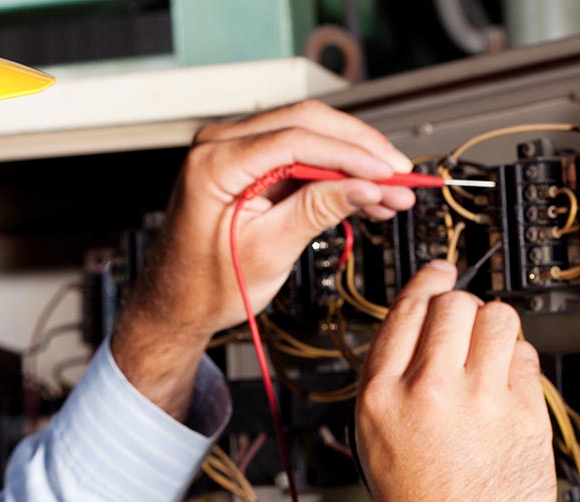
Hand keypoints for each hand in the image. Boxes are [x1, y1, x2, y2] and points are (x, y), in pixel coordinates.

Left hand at [111, 100, 414, 419]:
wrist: (178, 302)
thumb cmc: (206, 284)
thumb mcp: (269, 250)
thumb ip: (318, 210)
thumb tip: (367, 186)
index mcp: (214, 162)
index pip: (296, 139)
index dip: (351, 154)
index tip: (389, 172)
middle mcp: (219, 144)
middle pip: (307, 122)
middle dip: (360, 148)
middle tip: (401, 175)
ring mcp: (232, 149)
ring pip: (309, 133)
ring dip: (354, 159)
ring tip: (392, 192)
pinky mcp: (248, 163)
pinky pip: (299, 153)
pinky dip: (335, 171)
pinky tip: (367, 193)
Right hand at [355, 261, 554, 501]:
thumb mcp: (377, 436)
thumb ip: (394, 377)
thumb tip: (423, 323)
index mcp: (380, 396)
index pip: (406, 310)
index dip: (428, 282)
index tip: (440, 271)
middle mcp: (427, 391)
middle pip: (455, 303)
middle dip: (464, 308)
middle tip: (467, 328)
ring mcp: (480, 402)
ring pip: (499, 318)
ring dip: (497, 328)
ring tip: (491, 357)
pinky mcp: (524, 415)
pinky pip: (528, 359)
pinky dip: (521, 365)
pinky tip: (508, 391)